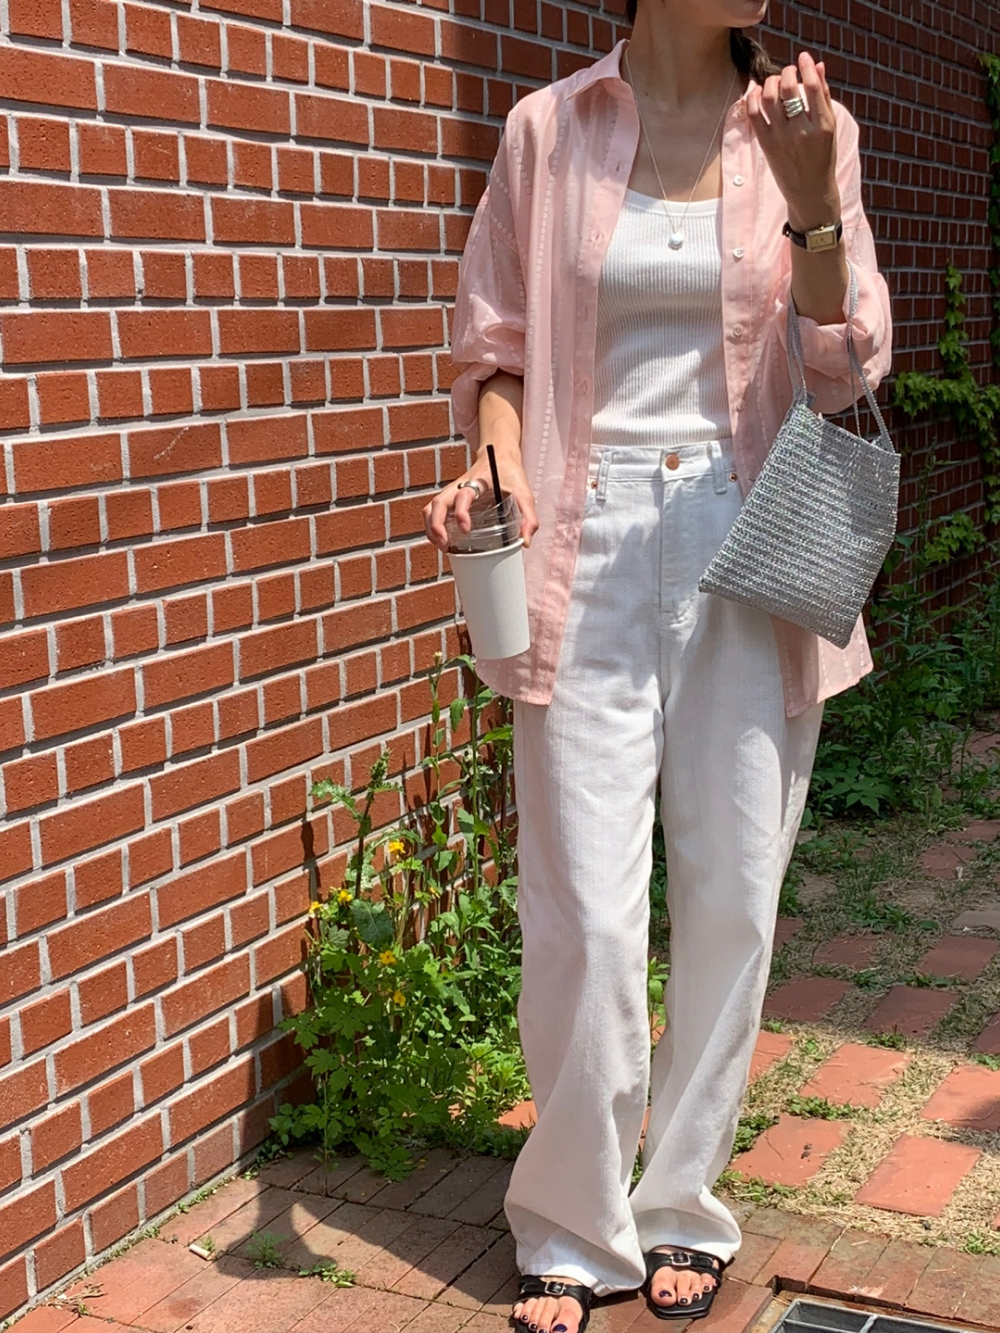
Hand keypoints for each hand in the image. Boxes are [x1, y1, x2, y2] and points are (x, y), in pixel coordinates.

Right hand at [423, 449, 538, 552]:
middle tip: (446, 545)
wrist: (498, 454)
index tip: (466, 529)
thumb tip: (525, 543)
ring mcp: (452, 493)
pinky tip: (442, 540)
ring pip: (430, 508)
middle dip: (436, 526)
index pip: (462, 496)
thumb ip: (528, 517)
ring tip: (442, 546)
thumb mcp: (524, 493)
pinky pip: (433, 511)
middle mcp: (458, 487)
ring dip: (431, 528)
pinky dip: (432, 526)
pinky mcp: (450, 499)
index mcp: (476, 482)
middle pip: (437, 504)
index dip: (461, 513)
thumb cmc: (510, 473)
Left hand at [747, 52, 839, 232]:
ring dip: (770, 82)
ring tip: (774, 82)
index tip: (803, 57)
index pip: (813, 87)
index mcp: (823, 125)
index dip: (806, 66)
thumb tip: (818, 65)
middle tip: (788, 71)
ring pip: (769, 98)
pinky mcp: (767, 146)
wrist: (809, 192)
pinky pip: (754, 115)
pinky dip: (753, 98)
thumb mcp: (829, 127)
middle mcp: (802, 131)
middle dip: (787, 72)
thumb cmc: (822, 157)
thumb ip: (824, 96)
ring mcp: (782, 139)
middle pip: (789, 89)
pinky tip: (757, 91)